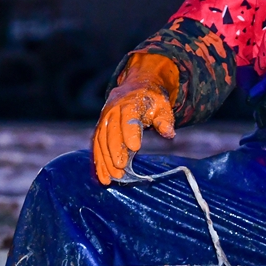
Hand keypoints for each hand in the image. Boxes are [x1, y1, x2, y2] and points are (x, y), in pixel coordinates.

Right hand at [92, 53, 179, 185]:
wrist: (136, 87)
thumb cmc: (151, 100)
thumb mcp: (162, 106)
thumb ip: (164, 120)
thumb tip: (169, 133)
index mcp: (130, 103)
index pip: (129, 118)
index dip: (130, 133)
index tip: (135, 148)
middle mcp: (113, 111)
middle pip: (112, 132)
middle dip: (115, 151)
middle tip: (120, 169)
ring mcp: (104, 120)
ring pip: (101, 141)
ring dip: (105, 160)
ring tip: (111, 178)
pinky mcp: (100, 128)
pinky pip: (97, 146)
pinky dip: (99, 162)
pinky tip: (103, 176)